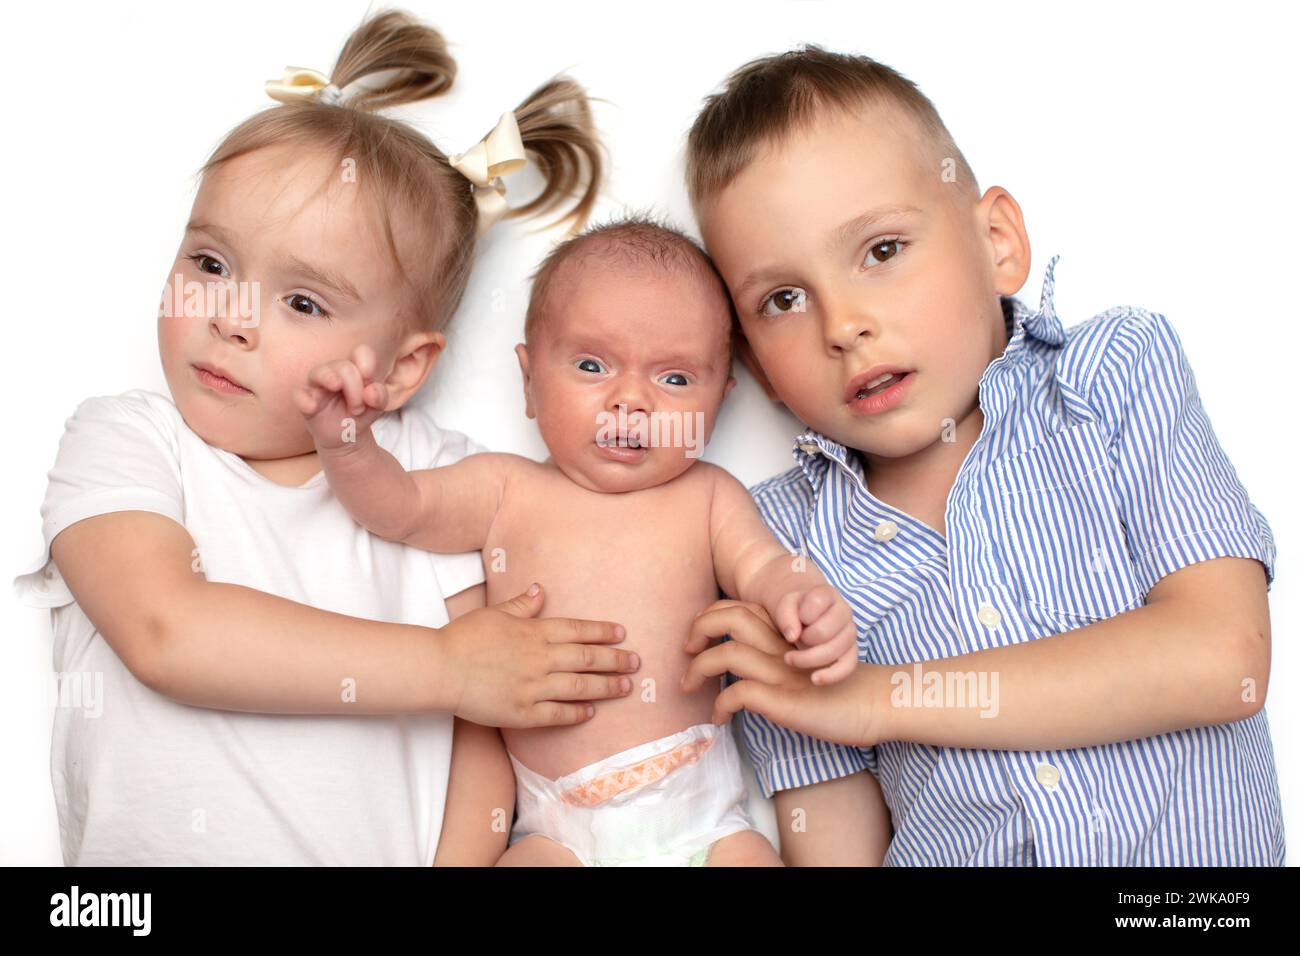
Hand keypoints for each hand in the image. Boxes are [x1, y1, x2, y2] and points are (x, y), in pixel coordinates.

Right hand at [294, 344, 389, 450]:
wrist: (347, 436)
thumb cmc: (360, 414)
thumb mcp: (376, 408)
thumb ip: (380, 397)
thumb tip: (371, 391)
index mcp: (355, 369)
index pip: (361, 352)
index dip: (367, 363)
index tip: (370, 380)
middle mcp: (335, 373)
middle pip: (344, 367)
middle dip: (355, 389)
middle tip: (358, 409)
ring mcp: (318, 386)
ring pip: (319, 372)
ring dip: (331, 380)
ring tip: (337, 389)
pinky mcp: (305, 401)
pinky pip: (298, 394)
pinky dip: (304, 399)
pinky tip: (312, 406)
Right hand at [440, 583, 640, 727]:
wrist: (441, 669)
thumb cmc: (464, 638)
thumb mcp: (494, 613)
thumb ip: (521, 605)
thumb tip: (540, 589)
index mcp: (534, 632)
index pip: (578, 630)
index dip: (602, 632)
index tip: (621, 634)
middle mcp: (540, 659)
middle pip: (587, 659)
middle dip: (616, 660)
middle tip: (636, 662)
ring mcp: (534, 688)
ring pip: (580, 687)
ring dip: (606, 687)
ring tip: (625, 687)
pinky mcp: (523, 713)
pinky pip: (558, 715)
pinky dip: (577, 713)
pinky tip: (591, 711)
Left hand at [681, 599, 882, 746]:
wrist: (874, 704)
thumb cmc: (837, 687)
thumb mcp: (801, 663)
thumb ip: (774, 656)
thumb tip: (740, 667)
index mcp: (784, 633)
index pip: (738, 607)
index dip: (710, 617)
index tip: (697, 638)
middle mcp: (780, 646)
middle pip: (729, 617)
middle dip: (698, 630)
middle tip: (686, 652)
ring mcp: (780, 672)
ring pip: (726, 653)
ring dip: (699, 670)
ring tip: (689, 687)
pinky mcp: (783, 700)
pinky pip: (737, 694)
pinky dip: (720, 706)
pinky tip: (720, 718)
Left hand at [771, 585, 857, 684]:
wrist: (802, 616)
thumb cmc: (794, 609)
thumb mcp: (785, 604)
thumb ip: (786, 614)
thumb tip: (792, 636)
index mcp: (828, 594)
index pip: (816, 603)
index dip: (802, 614)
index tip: (796, 618)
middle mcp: (844, 612)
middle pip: (825, 632)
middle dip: (803, 639)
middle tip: (791, 640)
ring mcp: (849, 632)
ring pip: (836, 650)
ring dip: (809, 658)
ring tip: (790, 658)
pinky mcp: (850, 652)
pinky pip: (848, 666)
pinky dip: (832, 675)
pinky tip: (815, 679)